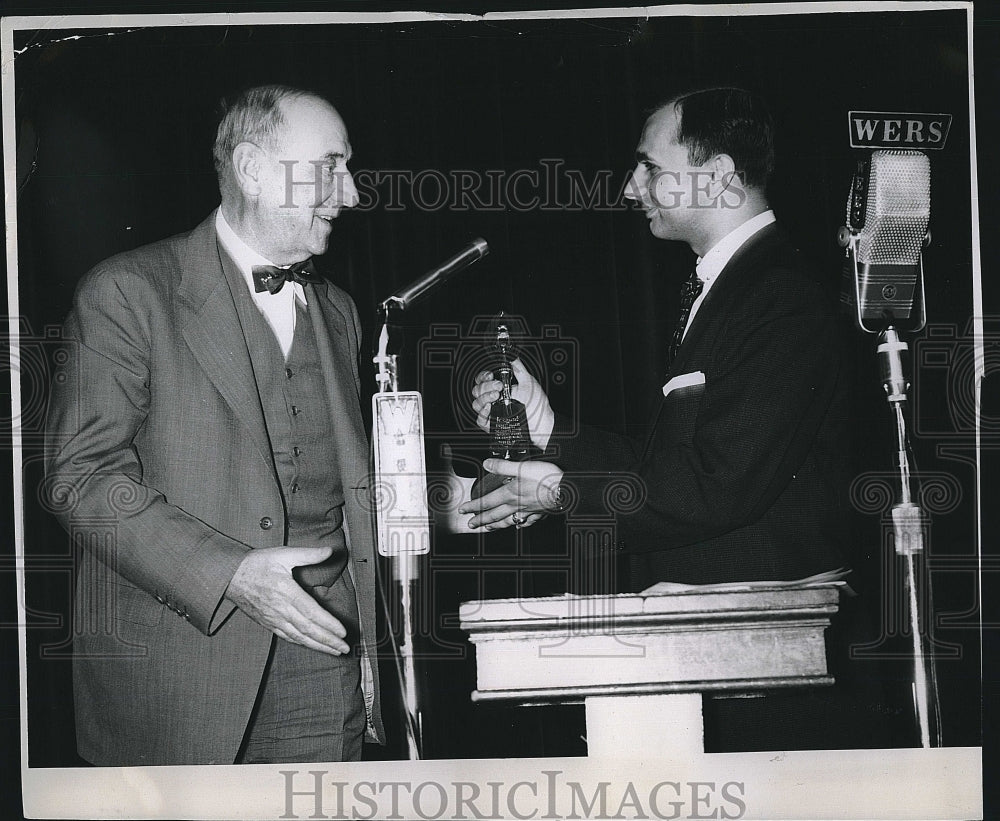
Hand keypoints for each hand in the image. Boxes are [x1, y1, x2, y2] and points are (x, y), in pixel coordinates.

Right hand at [225, 544, 349, 654]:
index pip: (311, 612)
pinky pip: (288, 637)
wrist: (229, 576)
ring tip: (334, 651)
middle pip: (308, 629)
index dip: (328, 624)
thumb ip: (308, 554)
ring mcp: (273, 618)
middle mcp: (280, 609)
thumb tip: (329, 551)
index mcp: (286, 591)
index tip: (343, 632)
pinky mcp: (268, 623)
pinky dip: (302, 643)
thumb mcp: (283, 554)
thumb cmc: (256, 564)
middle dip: (328, 641)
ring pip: (299, 637)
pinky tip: (313, 646)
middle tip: (344, 648)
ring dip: (318, 646)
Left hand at [458, 458, 563, 529]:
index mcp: (510, 493)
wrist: (566, 490)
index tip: (464, 509)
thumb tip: (487, 464)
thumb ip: (503, 466)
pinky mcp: (538, 514)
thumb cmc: (547, 478)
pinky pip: (526, 522)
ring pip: (507, 521)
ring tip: (488, 528)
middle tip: (471, 524)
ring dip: (496, 525)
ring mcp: (527, 511)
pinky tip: (518, 526)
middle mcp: (516, 505)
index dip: (474, 506)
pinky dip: (519, 525)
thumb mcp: (522, 467)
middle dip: (480, 519)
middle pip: (494, 515)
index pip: (487, 501)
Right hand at [471, 358, 554, 449]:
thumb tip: (512, 357)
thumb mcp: (528, 382)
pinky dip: (482, 413)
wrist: (542, 422)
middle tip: (499, 386)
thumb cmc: (537, 405)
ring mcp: (493, 412)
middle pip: (477, 390)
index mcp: (500, 389)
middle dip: (486, 386)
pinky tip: (489, 408)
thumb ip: (518, 368)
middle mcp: (494, 400)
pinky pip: (480, 420)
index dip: (483, 376)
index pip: (483, 380)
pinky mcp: (493, 425)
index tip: (491, 375)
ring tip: (496, 396)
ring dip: (484, 397)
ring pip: (476, 404)